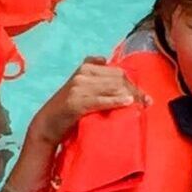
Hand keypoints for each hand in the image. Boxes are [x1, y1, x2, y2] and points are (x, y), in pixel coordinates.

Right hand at [30, 58, 144, 146]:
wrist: (46, 125)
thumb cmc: (67, 110)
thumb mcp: (81, 89)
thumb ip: (96, 79)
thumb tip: (111, 66)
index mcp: (86, 68)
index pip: (117, 72)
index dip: (133, 84)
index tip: (145, 97)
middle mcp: (82, 74)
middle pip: (117, 78)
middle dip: (134, 91)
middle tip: (145, 103)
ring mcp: (79, 87)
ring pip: (112, 87)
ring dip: (130, 96)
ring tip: (140, 106)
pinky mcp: (76, 102)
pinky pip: (101, 100)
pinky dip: (116, 101)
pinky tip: (127, 103)